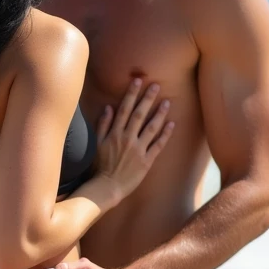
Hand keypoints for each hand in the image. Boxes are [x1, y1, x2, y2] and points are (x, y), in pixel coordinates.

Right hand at [95, 78, 173, 202]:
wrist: (106, 187)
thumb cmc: (98, 167)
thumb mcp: (96, 144)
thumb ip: (102, 125)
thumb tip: (108, 108)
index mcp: (115, 133)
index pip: (124, 109)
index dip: (132, 94)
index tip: (138, 81)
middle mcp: (127, 138)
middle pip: (140, 114)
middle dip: (148, 98)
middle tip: (156, 85)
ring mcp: (138, 149)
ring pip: (151, 127)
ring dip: (159, 114)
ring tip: (167, 102)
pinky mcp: (146, 161)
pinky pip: (158, 145)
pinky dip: (165, 134)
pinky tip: (172, 124)